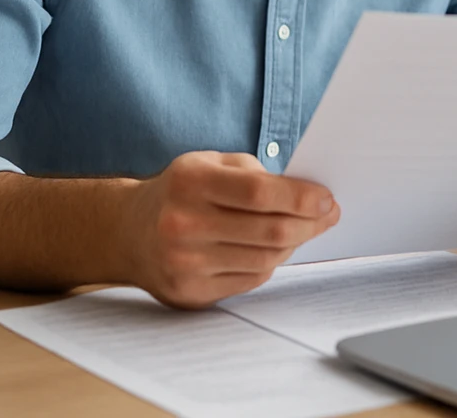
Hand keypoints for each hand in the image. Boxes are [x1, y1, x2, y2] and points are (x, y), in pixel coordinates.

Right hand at [121, 151, 339, 308]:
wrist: (128, 232)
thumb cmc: (181, 192)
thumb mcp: (209, 164)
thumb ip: (254, 174)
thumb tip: (308, 195)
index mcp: (190, 182)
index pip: (260, 193)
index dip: (301, 198)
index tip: (327, 199)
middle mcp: (183, 224)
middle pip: (269, 231)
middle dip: (309, 223)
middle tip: (328, 214)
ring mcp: (185, 263)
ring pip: (266, 260)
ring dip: (295, 244)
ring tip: (303, 229)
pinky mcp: (190, 292)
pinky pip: (251, 279)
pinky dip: (271, 263)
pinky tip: (272, 248)